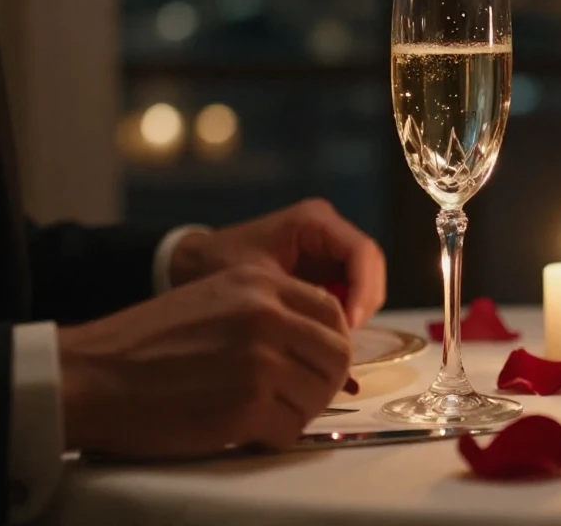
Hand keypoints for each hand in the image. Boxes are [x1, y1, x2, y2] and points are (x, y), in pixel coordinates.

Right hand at [59, 266, 351, 456]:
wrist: (93, 375)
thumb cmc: (147, 343)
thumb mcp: (216, 298)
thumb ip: (268, 308)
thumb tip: (317, 338)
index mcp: (262, 284)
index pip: (332, 312)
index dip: (330, 342)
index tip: (313, 362)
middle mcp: (268, 316)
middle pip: (336, 356)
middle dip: (323, 381)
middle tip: (292, 396)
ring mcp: (260, 361)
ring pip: (319, 396)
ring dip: (297, 411)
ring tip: (263, 413)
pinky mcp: (247, 405)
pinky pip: (290, 430)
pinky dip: (274, 436)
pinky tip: (246, 430)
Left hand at [169, 198, 385, 326]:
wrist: (190, 264)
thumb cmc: (217, 267)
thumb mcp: (256, 288)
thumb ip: (296, 309)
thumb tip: (328, 334)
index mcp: (315, 221)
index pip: (362, 252)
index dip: (364, 290)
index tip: (349, 326)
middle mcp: (329, 230)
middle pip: (370, 268)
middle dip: (364, 304)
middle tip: (343, 340)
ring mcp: (328, 249)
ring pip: (365, 282)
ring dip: (355, 312)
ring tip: (330, 340)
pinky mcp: (324, 268)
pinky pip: (350, 292)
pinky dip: (343, 315)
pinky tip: (322, 335)